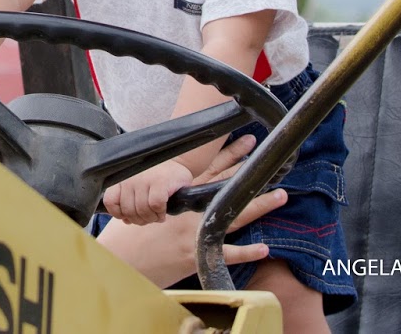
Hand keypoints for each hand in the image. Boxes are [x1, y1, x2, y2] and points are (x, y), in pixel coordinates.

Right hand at [97, 134, 286, 286]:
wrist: (120, 258)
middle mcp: (189, 211)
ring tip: (280, 195)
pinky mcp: (196, 255)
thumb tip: (176, 182)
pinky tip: (264, 247)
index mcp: (177, 197)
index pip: (207, 170)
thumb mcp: (144, 205)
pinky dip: (246, 252)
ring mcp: (194, 232)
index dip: (228, 155)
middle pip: (224, 186)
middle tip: (269, 161)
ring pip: (233, 216)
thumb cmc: (130, 234)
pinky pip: (226, 253)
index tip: (246, 142)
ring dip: (258, 206)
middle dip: (246, 172)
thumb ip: (164, 195)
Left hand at [104, 159, 194, 224]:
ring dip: (151, 218)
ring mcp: (144, 179)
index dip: (119, 214)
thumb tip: (126, 220)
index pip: (110, 201)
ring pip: (142, 210)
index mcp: (121, 179)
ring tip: (157, 215)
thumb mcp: (138, 185)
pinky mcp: (160, 182)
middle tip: (149, 218)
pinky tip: (163, 211)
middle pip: (128, 210)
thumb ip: (129, 201)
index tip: (129, 216)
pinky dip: (160, 213)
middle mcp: (130, 178)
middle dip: (140, 220)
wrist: (177, 160)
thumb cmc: (157, 176)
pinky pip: (155, 205)